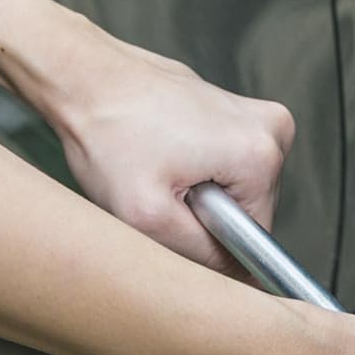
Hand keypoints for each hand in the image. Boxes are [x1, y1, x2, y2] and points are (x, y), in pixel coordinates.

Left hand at [34, 18, 294, 272]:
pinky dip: (193, 168)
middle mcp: (271, 129)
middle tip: (163, 191)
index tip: (176, 216)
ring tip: (160, 169)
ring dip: (197, 193)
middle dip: (204, 215)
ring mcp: (255, 115)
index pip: (256, 239)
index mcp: (260, 155)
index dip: (212, 242)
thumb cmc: (106, 134)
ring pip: (235, 191)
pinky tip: (164, 152)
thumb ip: (203, 255)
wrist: (82, 76)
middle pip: (247, 213)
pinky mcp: (236, 109)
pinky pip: (224, 165)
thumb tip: (241, 278)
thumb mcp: (148, 217)